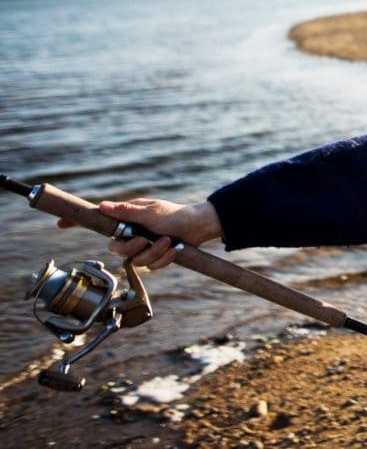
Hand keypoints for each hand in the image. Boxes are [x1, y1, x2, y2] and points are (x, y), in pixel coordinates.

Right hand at [57, 199, 222, 269]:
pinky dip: (164, 259)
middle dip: (132, 247)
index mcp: (126, 218)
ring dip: (154, 252)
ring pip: (135, 260)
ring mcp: (142, 246)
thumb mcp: (151, 212)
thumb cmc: (174, 215)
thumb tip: (103, 206)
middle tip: (147, 239)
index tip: (60, 223)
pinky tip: (174, 249)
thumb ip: (127, 212)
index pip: (98, 221)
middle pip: (115, 249)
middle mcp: (130, 233)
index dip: (78, 222)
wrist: (197, 227)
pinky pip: (151, 266)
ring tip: (168, 241)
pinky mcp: (153, 257)